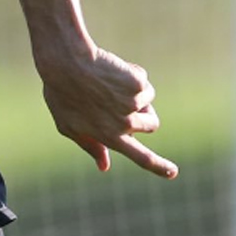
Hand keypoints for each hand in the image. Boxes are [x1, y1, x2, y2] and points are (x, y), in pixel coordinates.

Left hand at [38, 45, 177, 178]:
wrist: (65, 63)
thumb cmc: (62, 92)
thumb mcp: (69, 125)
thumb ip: (89, 145)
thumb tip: (104, 166)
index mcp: (108, 137)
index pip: (141, 157)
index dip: (159, 166)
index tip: (173, 173)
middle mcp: (124, 124)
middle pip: (152, 124)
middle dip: (145, 113)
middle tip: (121, 99)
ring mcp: (133, 105)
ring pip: (148, 99)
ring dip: (134, 90)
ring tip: (108, 81)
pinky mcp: (138, 85)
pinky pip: (143, 79)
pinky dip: (130, 72)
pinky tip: (110, 68)